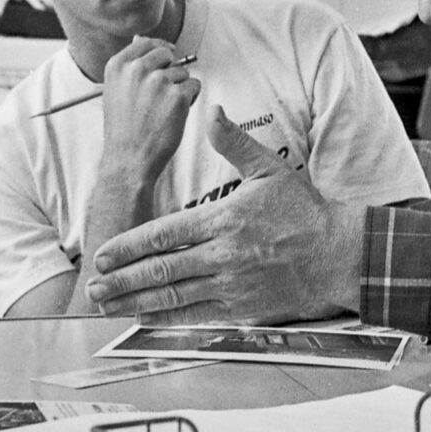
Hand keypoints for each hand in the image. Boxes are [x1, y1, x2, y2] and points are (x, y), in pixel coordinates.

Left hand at [86, 104, 363, 324]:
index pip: (165, 234)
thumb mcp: (270, 169)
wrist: (336, 253)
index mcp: (225, 219)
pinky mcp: (243, 306)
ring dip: (136, 302)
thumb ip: (235, 143)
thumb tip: (211, 113)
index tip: (104, 253)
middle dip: (122, 279)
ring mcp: (232, 283)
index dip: (129, 246)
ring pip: (174, 295)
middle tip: (94, 285)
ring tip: (108, 305)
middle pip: (162, 269)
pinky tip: (145, 318)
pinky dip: (167, 318)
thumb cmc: (304, 211)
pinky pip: (197, 314)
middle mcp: (224, 254)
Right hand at [101, 37, 200, 181]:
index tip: (167, 57)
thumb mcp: (116, 90)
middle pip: (167, 55)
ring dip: (180, 88)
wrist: (128, 158)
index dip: (160, 50)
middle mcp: (137, 69)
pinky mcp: (177, 96)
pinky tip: (176, 114)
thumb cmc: (125, 128)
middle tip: (162, 95)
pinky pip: (195, 86)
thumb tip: (143, 40)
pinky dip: (191, 99)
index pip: (146, 42)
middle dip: (170, 71)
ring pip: (183, 73)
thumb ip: (130, 66)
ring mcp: (158, 82)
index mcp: (118, 65)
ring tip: (164, 110)